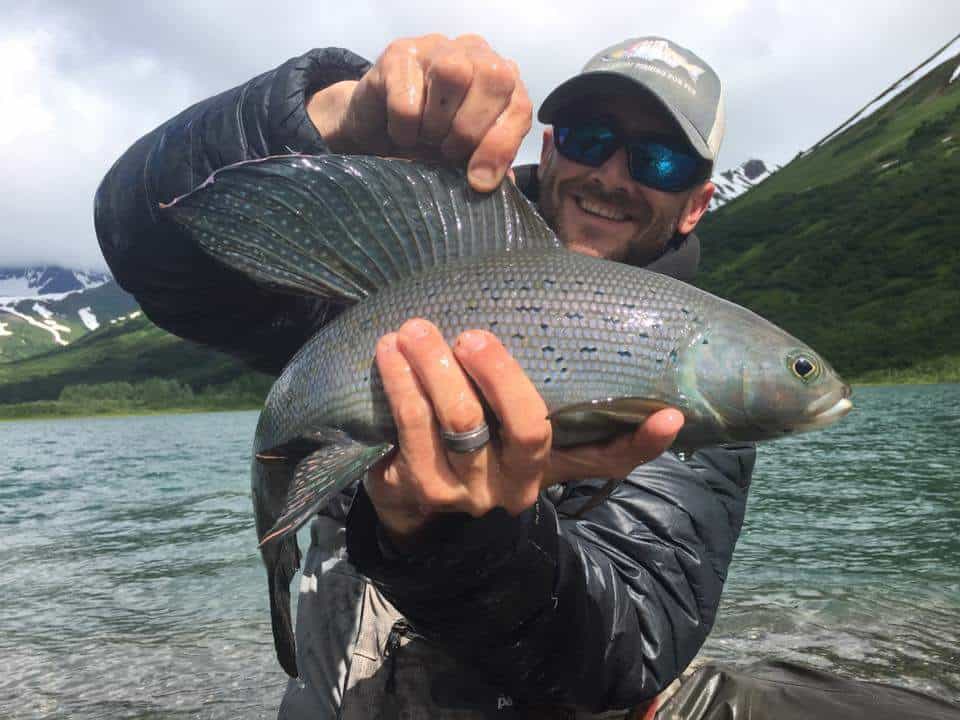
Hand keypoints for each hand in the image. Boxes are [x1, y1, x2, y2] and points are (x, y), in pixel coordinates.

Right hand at [307, 34, 531, 191]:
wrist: (375, 126)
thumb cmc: (429, 139)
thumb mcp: (465, 157)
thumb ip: (491, 164)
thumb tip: (502, 182)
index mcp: (501, 79)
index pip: (519, 105)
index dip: (501, 146)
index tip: (480, 181)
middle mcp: (475, 52)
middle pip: (494, 78)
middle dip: (470, 130)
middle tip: (447, 151)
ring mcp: (436, 47)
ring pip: (453, 74)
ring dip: (438, 123)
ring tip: (426, 137)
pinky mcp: (398, 53)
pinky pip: (408, 97)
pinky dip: (404, 128)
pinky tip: (401, 132)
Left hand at [364, 319, 682, 542]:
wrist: (413, 512)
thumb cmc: (470, 447)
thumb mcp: (505, 435)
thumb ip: (528, 395)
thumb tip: (549, 313)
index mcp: (548, 466)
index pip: (607, 461)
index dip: (641, 443)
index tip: (671, 415)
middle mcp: (517, 484)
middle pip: (526, 427)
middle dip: (499, 373)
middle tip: (473, 336)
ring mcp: (469, 491)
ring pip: (461, 420)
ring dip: (435, 367)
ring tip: (417, 328)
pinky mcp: (421, 487)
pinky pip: (411, 425)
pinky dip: (401, 381)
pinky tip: (388, 350)